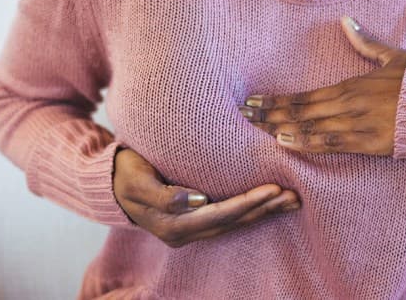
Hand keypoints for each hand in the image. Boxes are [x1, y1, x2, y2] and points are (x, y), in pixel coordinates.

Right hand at [113, 147, 300, 247]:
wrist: (110, 183)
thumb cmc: (125, 174)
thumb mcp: (137, 180)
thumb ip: (163, 193)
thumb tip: (195, 200)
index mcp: (173, 225)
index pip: (220, 215)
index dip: (248, 203)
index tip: (274, 189)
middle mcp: (185, 232)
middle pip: (234, 222)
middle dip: (266, 209)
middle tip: (295, 196)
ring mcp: (192, 229)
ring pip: (236, 222)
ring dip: (265, 211)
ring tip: (292, 200)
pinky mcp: (196, 220)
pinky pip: (230, 217)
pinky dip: (252, 209)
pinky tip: (271, 202)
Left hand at [237, 16, 405, 156]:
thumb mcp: (395, 56)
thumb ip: (366, 43)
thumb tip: (346, 20)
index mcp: (353, 84)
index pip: (304, 94)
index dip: (276, 99)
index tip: (254, 100)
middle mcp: (350, 105)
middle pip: (300, 111)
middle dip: (270, 113)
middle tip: (243, 115)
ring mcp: (359, 126)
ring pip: (310, 129)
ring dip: (280, 129)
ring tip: (256, 129)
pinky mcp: (371, 145)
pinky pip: (332, 146)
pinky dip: (306, 144)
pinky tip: (285, 143)